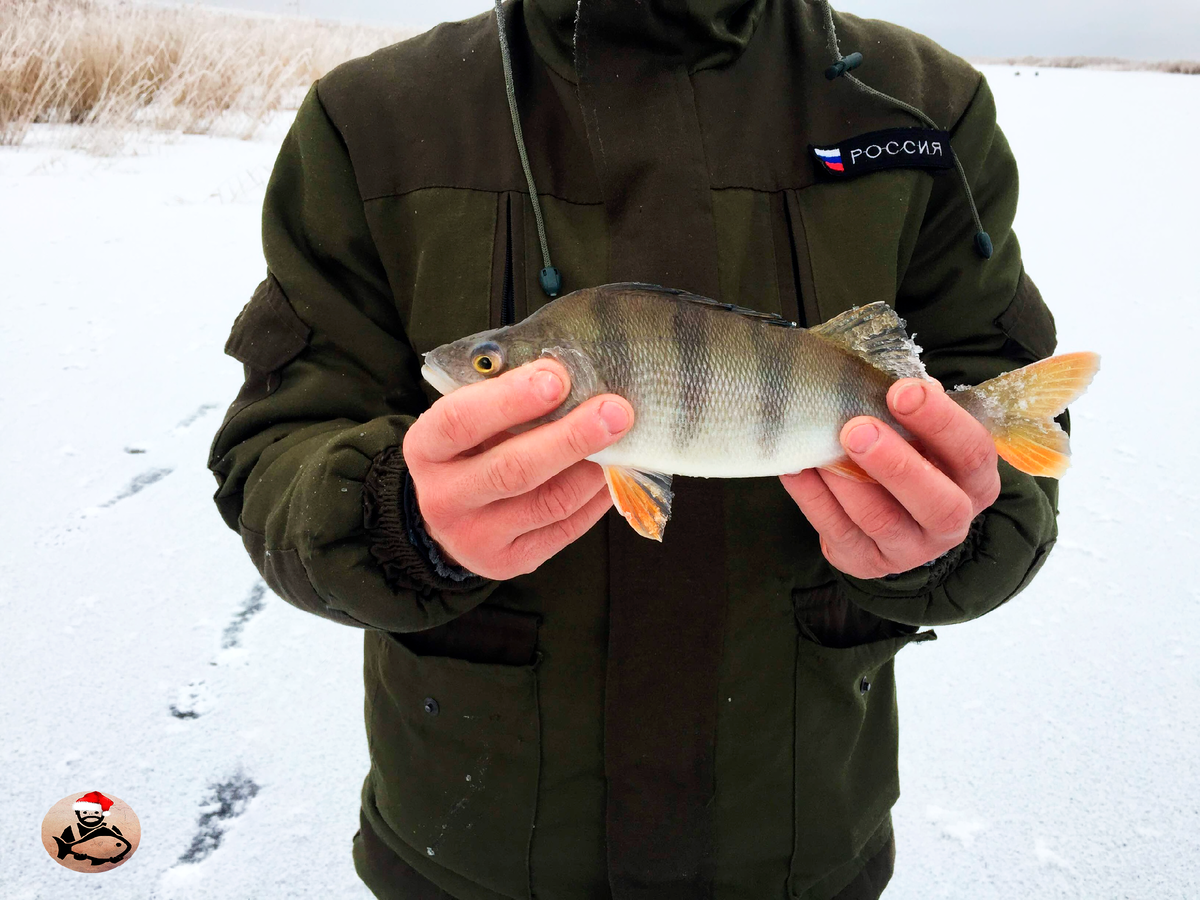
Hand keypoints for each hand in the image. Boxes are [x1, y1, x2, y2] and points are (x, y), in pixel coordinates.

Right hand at [402, 359, 633, 579]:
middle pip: (512, 470)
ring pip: (549, 502)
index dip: (510, 399)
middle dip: (570, 437)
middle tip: (614, 411)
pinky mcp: (510, 562)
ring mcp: (476, 537)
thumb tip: (573, 375)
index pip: (461, 421)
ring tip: (621, 438)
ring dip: (594, 468)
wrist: (450, 519)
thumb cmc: (469, 450)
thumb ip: (507, 398)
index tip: (558, 377)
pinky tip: (613, 471)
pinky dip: (597, 496)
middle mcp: (444, 499)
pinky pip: (566, 528)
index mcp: (425, 449)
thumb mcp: (470, 418)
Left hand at [780, 378, 1000, 579]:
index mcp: (975, 483)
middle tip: (856, 429)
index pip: (972, 453)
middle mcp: (951, 524)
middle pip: (936, 502)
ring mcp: (909, 550)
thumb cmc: (910, 460)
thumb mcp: (924, 438)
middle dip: (895, 464)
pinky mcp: (865, 562)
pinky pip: (836, 531)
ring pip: (880, 520)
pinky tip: (796, 468)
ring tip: (820, 446)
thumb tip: (899, 381)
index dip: (941, 422)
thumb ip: (915, 414)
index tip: (901, 391)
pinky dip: (812, 497)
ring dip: (846, 480)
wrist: (888, 522)